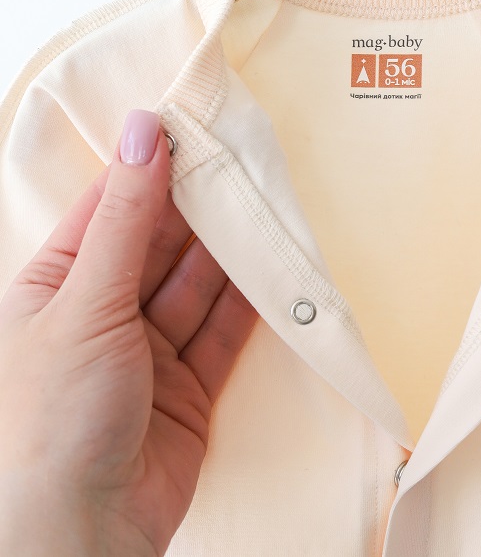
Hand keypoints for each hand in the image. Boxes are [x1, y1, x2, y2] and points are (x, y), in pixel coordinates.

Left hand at [0, 109, 257, 556]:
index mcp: (54, 285)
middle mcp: (99, 313)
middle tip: (241, 160)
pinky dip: (247, 303)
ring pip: (195, 286)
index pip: (109, 208)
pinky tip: (269, 266)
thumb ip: (127, 217)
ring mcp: (146, 352)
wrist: (77, 538)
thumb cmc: (52, 414)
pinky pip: (221, 333)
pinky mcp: (187, 389)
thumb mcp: (86, 300)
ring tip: (263, 205)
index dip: (149, 167)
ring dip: (227, 251)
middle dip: (196, 207)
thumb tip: (144, 128)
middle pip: (157, 244)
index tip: (191, 125)